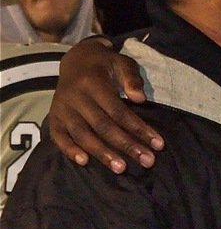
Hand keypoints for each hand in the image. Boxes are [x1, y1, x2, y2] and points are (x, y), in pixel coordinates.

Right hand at [48, 37, 164, 173]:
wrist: (75, 60)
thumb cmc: (105, 65)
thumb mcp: (121, 62)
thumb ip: (132, 77)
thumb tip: (140, 98)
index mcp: (93, 82)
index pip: (119, 111)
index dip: (139, 128)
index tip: (158, 144)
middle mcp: (75, 96)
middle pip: (103, 126)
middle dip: (126, 146)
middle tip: (147, 162)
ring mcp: (62, 108)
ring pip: (83, 134)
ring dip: (102, 153)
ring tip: (121, 168)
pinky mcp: (54, 117)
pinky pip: (58, 136)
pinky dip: (69, 150)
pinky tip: (84, 161)